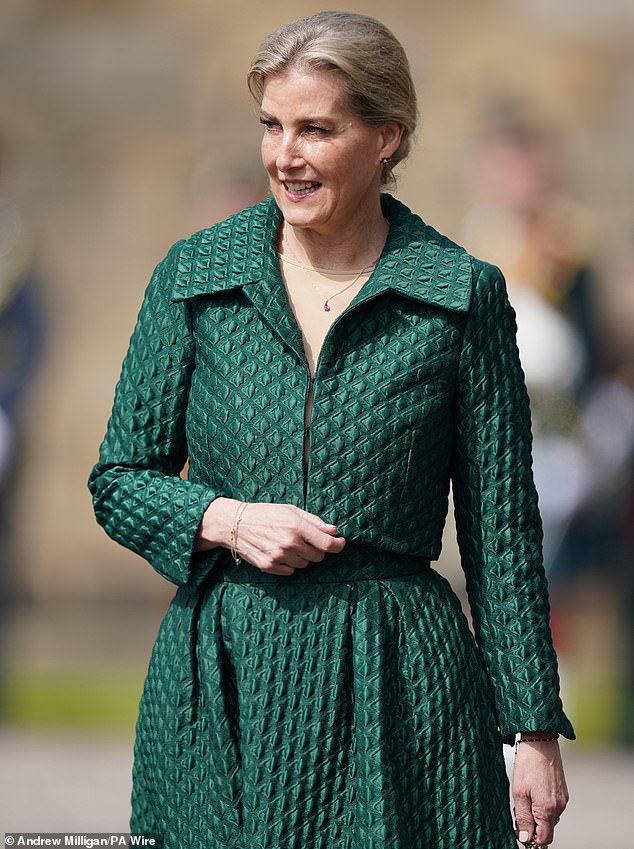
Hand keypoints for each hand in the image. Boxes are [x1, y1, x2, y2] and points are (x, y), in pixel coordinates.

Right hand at [195, 497, 345, 574]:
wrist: (235, 524)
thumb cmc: (264, 513)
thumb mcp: (290, 510)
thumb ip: (313, 521)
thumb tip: (333, 530)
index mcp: (296, 527)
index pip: (327, 543)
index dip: (338, 545)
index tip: (340, 543)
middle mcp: (289, 543)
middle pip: (318, 556)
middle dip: (317, 549)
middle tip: (306, 540)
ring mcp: (279, 557)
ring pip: (305, 564)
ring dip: (303, 556)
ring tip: (290, 544)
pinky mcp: (269, 567)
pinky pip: (291, 571)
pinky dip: (290, 564)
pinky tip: (281, 552)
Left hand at [512, 738, 568, 846]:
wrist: (541, 742)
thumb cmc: (528, 764)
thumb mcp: (519, 792)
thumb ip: (523, 817)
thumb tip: (525, 838)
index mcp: (547, 809)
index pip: (544, 839)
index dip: (532, 840)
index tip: (520, 832)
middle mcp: (559, 806)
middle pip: (547, 829)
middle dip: (533, 825)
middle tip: (519, 809)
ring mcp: (563, 799)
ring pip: (549, 817)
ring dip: (537, 814)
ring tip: (526, 795)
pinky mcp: (563, 792)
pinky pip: (553, 806)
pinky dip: (542, 805)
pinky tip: (534, 790)